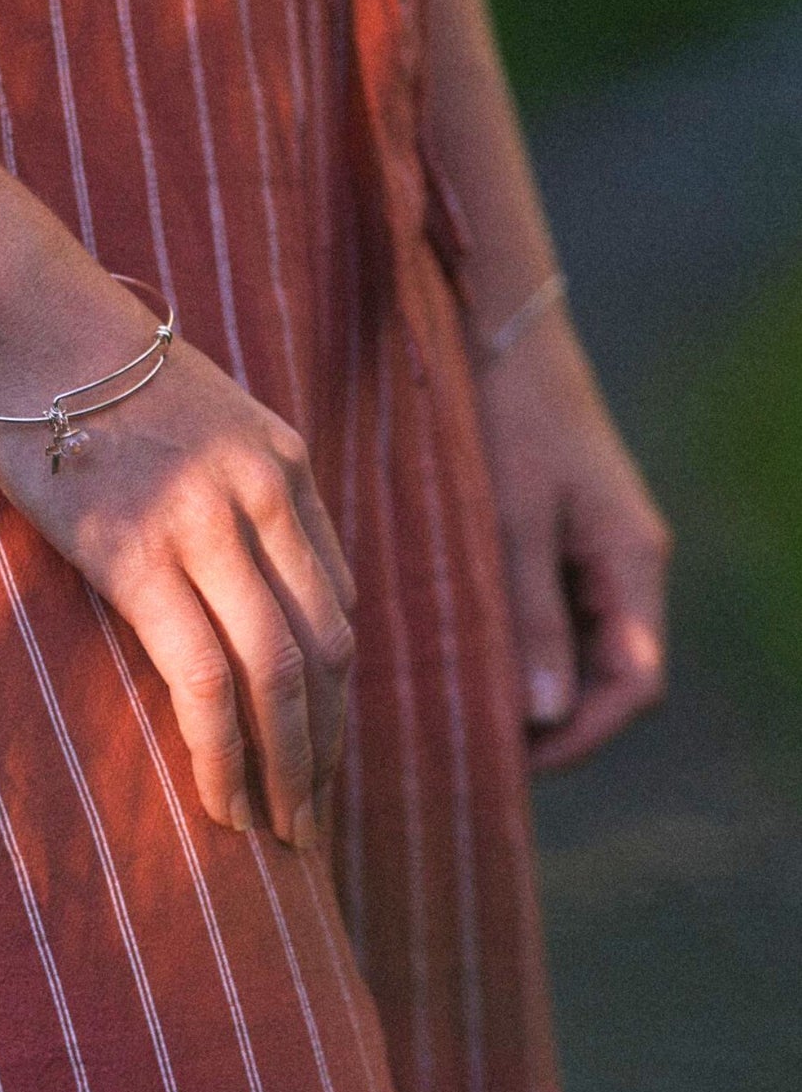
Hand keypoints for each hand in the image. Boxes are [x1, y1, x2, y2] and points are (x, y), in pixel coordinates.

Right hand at [0, 278, 355, 846]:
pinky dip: (221, 748)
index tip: (317, 743)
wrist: (25, 313)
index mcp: (285, 463)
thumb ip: (231, 485)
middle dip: (328, 744)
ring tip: (278, 829)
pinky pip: (202, 674)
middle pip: (327, 648)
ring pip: (279, 673)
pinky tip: (218, 796)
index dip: (337, 690)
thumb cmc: (89, 365)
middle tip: (313, 813)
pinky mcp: (136, 553)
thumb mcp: (196, 413)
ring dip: (288, 766)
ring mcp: (205, 523)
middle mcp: (264, 495)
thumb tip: (233, 568)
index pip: (338, 602)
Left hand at [474, 306, 673, 772]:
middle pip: (610, 673)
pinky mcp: (560, 526)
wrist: (499, 328)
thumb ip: (531, 615)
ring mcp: (595, 543)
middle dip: (553, 719)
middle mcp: (625, 560)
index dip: (582, 736)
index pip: (635, 683)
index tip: (510, 764)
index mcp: (632, 560)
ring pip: (578, 641)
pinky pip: (551, 603)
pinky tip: (461, 645)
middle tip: (472, 745)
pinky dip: (517, 635)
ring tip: (458, 705)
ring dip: (530, 679)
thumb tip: (546, 716)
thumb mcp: (513, 519)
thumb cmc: (507, 416)